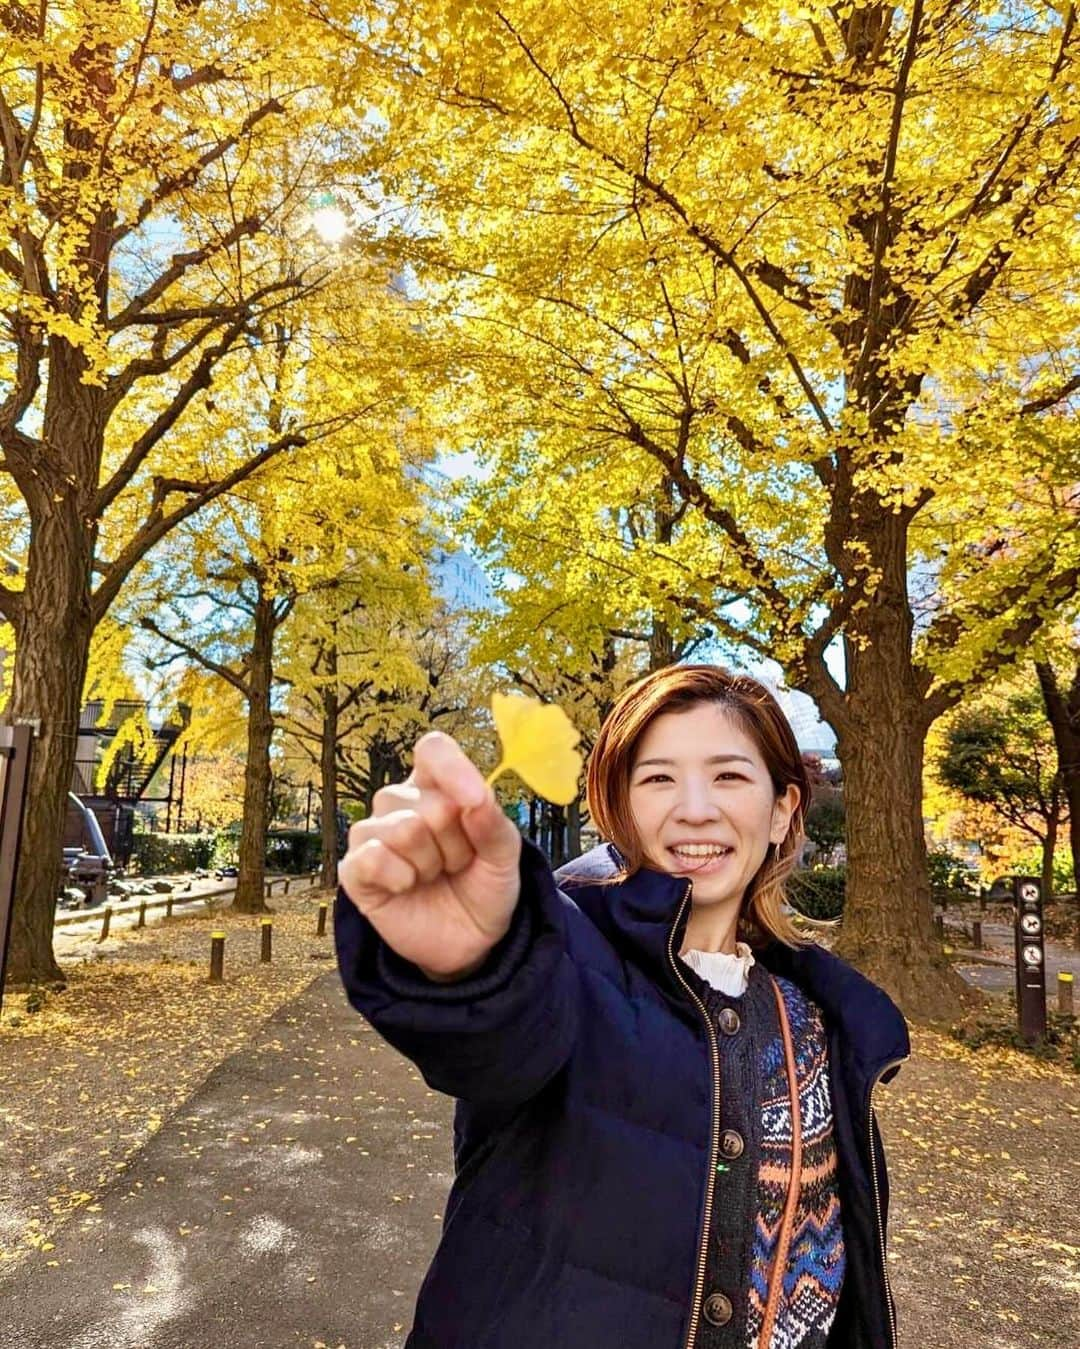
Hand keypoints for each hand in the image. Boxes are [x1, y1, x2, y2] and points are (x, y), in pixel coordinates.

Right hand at [338, 731, 522, 980]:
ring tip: (436, 876)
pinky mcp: (355, 870)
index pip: (433, 750)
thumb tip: (477, 798)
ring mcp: (373, 834)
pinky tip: (407, 887)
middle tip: (459, 863)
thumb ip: (493, 824)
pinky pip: (372, 858)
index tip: (475, 800)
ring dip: (433, 864)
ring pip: (405, 829)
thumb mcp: (504, 856)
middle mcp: (399, 802)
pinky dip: (401, 878)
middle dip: (458, 844)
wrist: (469, 942)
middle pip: (431, 803)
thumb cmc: (483, 886)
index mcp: (437, 785)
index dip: (453, 769)